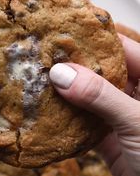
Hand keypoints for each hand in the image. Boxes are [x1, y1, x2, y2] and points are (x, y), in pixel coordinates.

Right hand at [49, 35, 139, 175]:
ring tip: (45, 81)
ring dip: (69, 94)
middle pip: (103, 74)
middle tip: (49, 59)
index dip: (96, 41)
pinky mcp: (110, 140)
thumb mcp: (136, 120)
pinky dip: (69, 120)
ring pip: (91, 99)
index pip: (124, 50)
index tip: (67, 35)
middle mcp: (137, 98)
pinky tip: (52, 112)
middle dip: (77, 68)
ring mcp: (121, 119)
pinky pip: (85, 123)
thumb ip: (100, 96)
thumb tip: (62, 75)